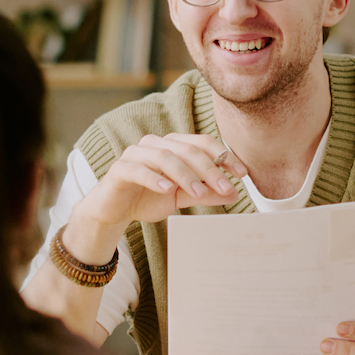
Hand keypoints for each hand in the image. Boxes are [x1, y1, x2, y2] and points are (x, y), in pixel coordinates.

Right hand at [79, 132, 245, 228]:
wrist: (113, 211)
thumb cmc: (147, 199)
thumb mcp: (181, 198)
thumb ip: (205, 193)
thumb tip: (233, 192)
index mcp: (172, 146)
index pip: (202, 143)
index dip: (223, 156)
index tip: (241, 173)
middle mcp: (155, 144)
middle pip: (187, 149)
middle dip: (209, 169)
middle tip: (225, 187)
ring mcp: (135, 154)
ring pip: (165, 157)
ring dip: (185, 175)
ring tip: (199, 193)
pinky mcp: (119, 169)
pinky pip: (137, 169)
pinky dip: (153, 178)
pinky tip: (166, 189)